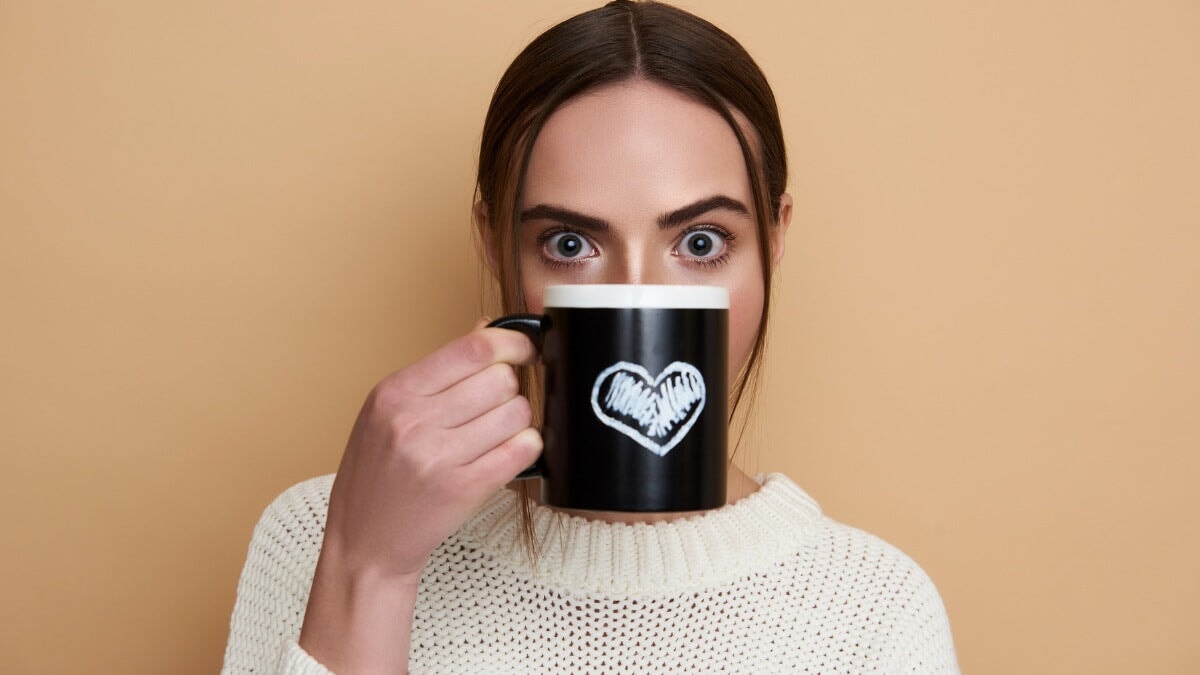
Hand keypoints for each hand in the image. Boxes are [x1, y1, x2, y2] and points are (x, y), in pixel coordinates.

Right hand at [323, 320, 540, 579]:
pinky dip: (526, 448)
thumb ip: (438, 371)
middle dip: (509, 389)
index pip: (472, 348)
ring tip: (496, 435)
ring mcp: (438, 456)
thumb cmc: (376, 476)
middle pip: (501, 379)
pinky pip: (521, 450)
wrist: (365, 544)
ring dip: (518, 421)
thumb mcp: (387, 412)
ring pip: (517, 413)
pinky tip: (509, 453)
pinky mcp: (463, 489)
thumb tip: (486, 328)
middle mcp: (413, 421)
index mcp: (394, 393)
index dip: (512, 342)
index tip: (524, 348)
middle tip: (496, 406)